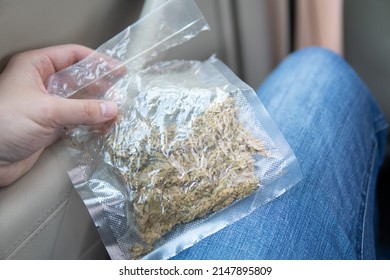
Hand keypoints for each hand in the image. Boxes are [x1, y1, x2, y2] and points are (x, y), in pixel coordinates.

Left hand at [0, 44, 118, 185]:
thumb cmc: (3, 124)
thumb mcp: (46, 111)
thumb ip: (81, 110)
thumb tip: (111, 109)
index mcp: (36, 67)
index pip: (72, 55)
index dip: (97, 61)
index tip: (118, 70)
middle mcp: (43, 84)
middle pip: (79, 79)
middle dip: (101, 87)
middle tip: (121, 94)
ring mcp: (47, 105)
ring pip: (79, 101)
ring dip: (97, 108)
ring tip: (116, 113)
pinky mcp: (50, 126)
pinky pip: (76, 120)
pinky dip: (90, 123)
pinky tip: (103, 127)